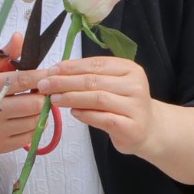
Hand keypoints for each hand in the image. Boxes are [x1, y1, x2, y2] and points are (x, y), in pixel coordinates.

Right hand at [0, 32, 49, 154]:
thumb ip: (5, 55)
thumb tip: (21, 37)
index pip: (23, 81)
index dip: (41, 77)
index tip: (51, 74)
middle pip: (34, 104)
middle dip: (43, 96)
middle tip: (42, 91)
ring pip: (35, 121)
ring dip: (40, 111)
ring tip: (35, 103)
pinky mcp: (2, 145)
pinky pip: (30, 136)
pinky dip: (34, 126)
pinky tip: (27, 117)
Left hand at [37, 55, 155, 154]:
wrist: (148, 129)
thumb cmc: (123, 104)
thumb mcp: (110, 85)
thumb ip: (89, 78)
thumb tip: (55, 74)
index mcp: (129, 68)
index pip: (95, 64)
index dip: (70, 67)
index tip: (50, 71)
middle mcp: (135, 85)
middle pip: (93, 80)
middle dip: (65, 82)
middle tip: (44, 86)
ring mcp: (136, 106)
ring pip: (98, 98)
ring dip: (72, 98)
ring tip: (53, 99)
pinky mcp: (132, 127)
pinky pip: (104, 118)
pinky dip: (86, 115)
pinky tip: (73, 113)